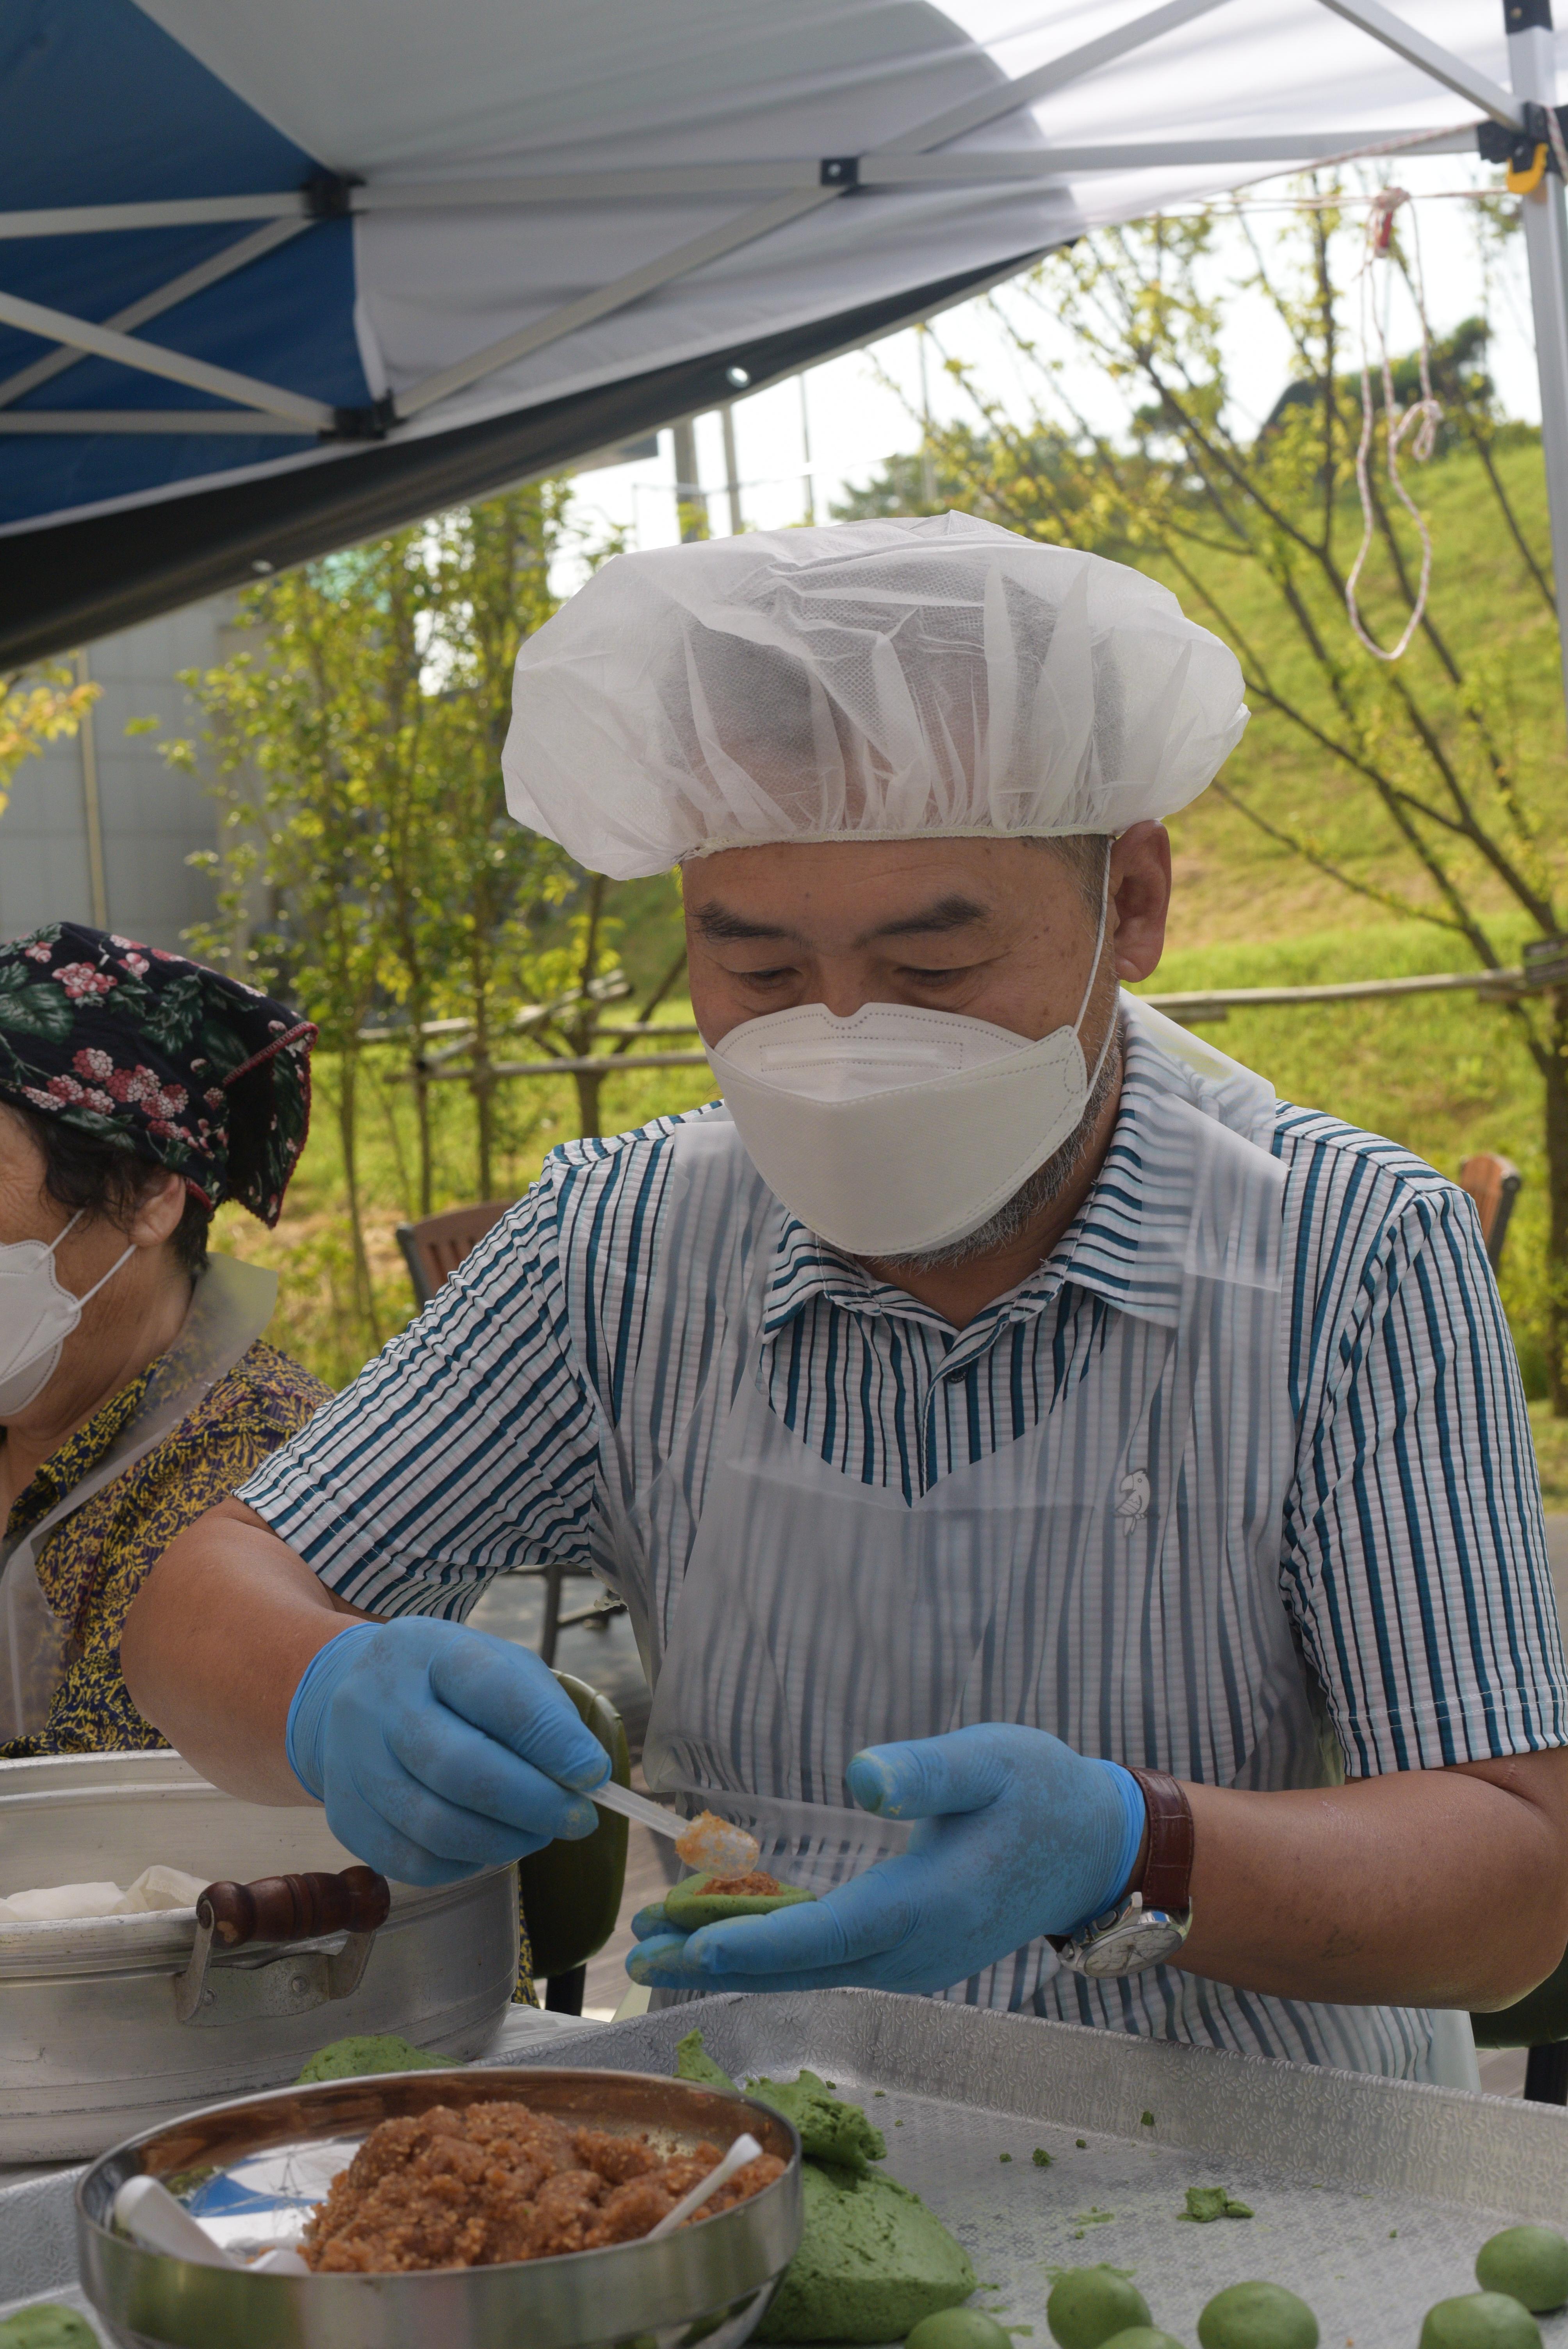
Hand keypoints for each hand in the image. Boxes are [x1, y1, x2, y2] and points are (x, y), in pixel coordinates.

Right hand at [285, 1620, 609, 1885]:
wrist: (359, 1696)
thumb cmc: (448, 1683)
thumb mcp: (500, 1666)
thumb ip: (543, 1713)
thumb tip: (586, 1778)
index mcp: (429, 1649)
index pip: (492, 1690)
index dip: (549, 1738)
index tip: (594, 1774)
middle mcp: (379, 1702)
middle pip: (458, 1767)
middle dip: (533, 1802)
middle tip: (579, 1820)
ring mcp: (354, 1763)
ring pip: (435, 1826)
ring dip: (504, 1841)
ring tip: (539, 1833)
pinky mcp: (346, 1816)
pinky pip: (412, 1862)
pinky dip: (463, 1863)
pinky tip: (487, 1844)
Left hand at [627, 1724, 1144, 1995]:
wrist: (1094, 1848)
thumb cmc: (1040, 1792)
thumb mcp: (990, 1761)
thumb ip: (927, 1771)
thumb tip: (862, 1775)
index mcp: (933, 1904)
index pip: (831, 1932)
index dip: (760, 1939)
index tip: (694, 1942)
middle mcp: (918, 1949)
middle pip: (804, 1965)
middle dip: (717, 1961)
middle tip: (638, 1954)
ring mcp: (914, 1961)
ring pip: (811, 1969)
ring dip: (736, 1959)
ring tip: (658, 1948)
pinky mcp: (911, 1953)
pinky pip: (830, 1961)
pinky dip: (774, 1952)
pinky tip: (726, 1937)